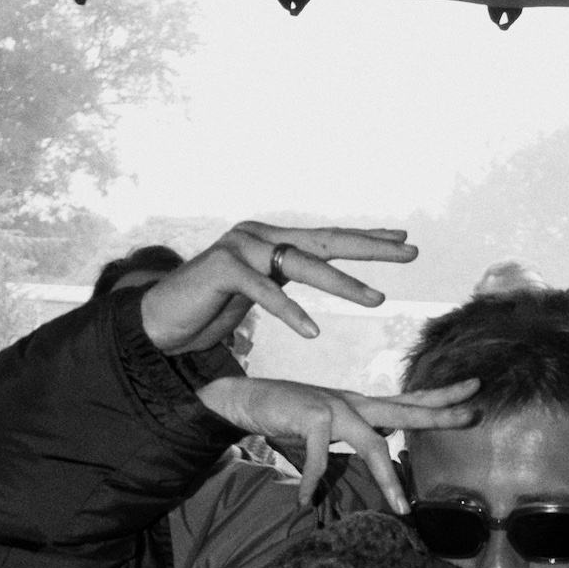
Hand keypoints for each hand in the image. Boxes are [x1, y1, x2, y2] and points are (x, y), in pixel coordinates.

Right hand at [139, 221, 416, 357]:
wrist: (157, 322)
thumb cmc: (205, 313)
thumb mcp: (254, 294)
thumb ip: (282, 282)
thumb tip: (314, 283)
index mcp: (269, 241)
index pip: (327, 237)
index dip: (366, 237)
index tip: (404, 239)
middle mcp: (257, 235)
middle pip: (325, 240)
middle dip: (371, 247)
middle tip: (411, 253)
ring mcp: (239, 246)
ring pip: (301, 264)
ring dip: (343, 284)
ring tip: (377, 300)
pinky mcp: (221, 268)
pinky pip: (264, 292)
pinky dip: (289, 312)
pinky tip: (312, 332)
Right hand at [197, 376, 477, 513]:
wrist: (246, 399)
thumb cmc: (289, 416)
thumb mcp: (330, 427)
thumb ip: (357, 434)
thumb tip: (384, 445)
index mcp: (361, 405)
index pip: (409, 399)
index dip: (441, 396)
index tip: (474, 389)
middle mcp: (353, 402)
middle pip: (405, 409)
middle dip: (440, 413)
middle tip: (473, 414)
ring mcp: (333, 407)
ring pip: (371, 444)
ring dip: (387, 479)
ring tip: (401, 509)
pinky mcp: (310, 417)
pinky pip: (318, 457)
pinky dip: (313, 481)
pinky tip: (305, 502)